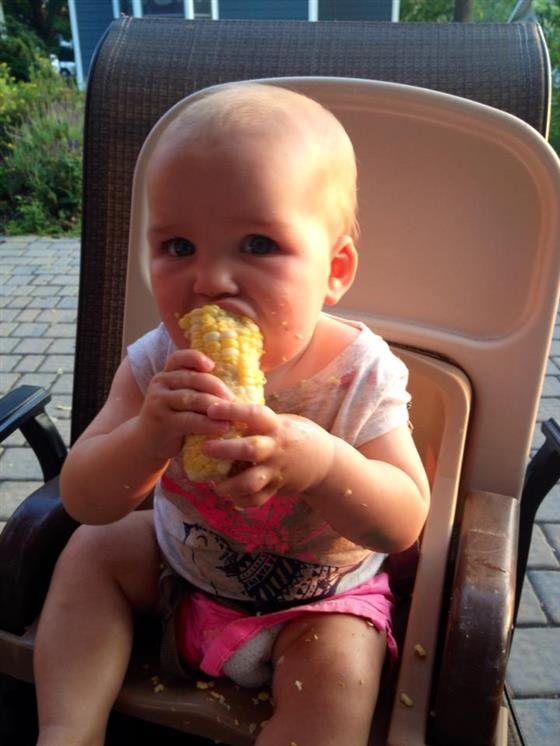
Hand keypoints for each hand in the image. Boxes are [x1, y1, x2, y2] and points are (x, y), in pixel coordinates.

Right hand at [135, 349, 232, 460]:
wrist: (146, 443)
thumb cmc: (174, 417)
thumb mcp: (181, 398)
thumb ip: (197, 388)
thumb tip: (236, 381)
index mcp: (167, 373)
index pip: (179, 358)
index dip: (195, 358)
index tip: (212, 365)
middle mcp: (160, 383)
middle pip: (191, 378)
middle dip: (215, 386)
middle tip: (233, 398)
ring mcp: (159, 401)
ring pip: (191, 399)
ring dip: (214, 405)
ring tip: (232, 414)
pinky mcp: (162, 421)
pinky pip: (189, 420)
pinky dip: (208, 424)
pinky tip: (222, 428)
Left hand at [202, 401, 334, 507]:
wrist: (325, 463)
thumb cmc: (296, 435)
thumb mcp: (282, 421)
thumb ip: (258, 420)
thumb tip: (224, 409)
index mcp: (277, 426)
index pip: (254, 414)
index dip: (232, 411)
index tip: (211, 409)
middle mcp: (276, 448)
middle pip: (249, 449)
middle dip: (224, 450)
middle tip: (205, 448)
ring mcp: (276, 471)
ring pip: (249, 482)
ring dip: (228, 485)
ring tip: (213, 483)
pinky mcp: (276, 489)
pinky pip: (255, 500)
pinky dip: (239, 500)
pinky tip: (228, 495)